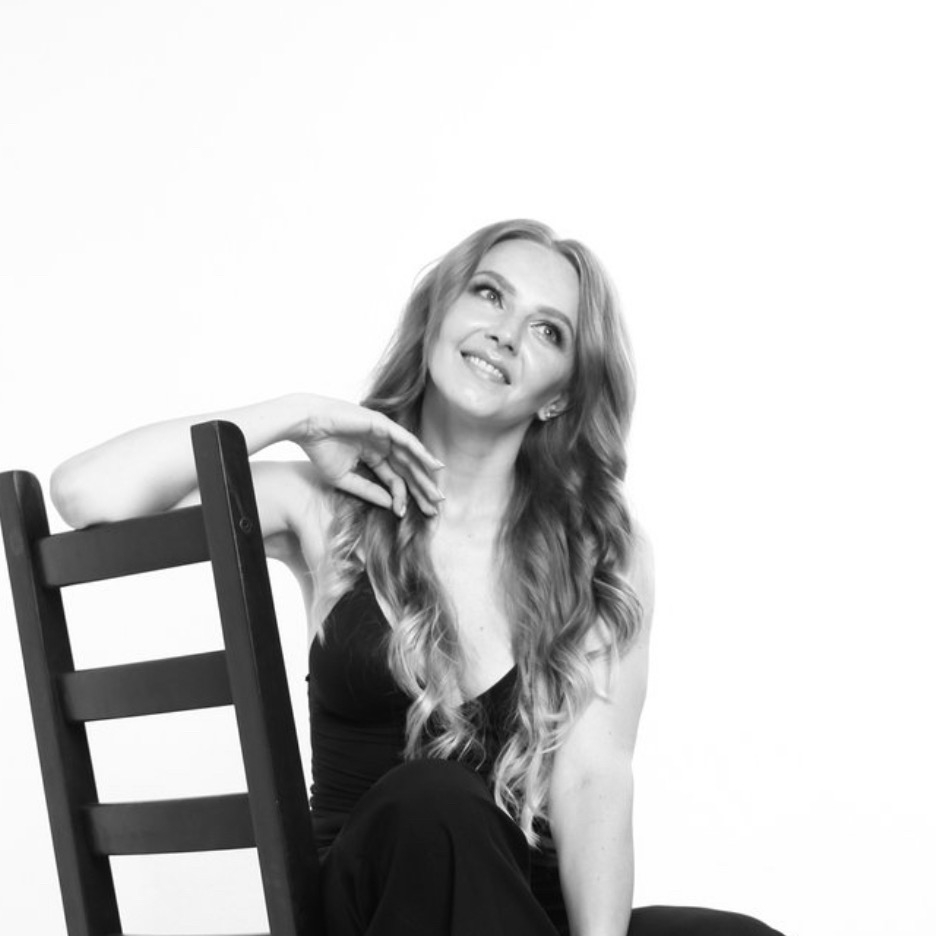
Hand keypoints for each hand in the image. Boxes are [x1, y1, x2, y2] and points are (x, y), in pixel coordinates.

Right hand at [297, 396, 443, 516]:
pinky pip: (408, 441)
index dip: (401, 497)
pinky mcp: (384, 425)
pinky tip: (435, 467)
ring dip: (425, 476)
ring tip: (437, 494)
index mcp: (373, 456)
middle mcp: (383, 445)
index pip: (394, 479)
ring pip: (411, 458)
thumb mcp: (344, 479)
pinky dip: (422, 454)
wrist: (306, 425)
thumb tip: (389, 505)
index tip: (403, 515)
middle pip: (408, 470)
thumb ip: (368, 491)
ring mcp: (385, 434)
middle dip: (421, 490)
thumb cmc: (319, 449)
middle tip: (435, 508)